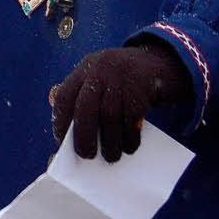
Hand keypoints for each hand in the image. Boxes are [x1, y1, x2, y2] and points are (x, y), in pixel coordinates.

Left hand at [52, 43, 192, 161]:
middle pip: (85, 108)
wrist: (158, 61)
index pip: (64, 97)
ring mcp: (120, 80)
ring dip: (109, 141)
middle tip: (86, 155)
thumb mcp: (98, 76)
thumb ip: (82, 96)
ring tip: (110, 157)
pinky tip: (128, 147)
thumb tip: (69, 130)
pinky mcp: (141, 91)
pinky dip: (129, 137)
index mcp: (84, 70)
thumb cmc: (121, 78)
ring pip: (109, 116)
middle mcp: (99, 72)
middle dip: (83, 135)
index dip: (60, 121)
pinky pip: (132, 119)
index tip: (61, 140)